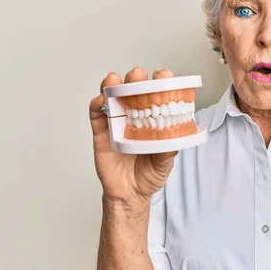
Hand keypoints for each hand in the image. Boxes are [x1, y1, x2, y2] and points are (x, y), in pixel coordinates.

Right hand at [89, 67, 177, 204]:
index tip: (164, 76)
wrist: (130, 194)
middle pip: (133, 90)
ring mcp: (116, 122)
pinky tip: (100, 100)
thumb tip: (174, 136)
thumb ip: (168, 149)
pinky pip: (96, 115)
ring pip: (112, 97)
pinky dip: (96, 104)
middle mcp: (134, 116)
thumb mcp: (165, 163)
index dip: (160, 83)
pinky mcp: (101, 133)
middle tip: (137, 75)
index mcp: (153, 119)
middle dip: (135, 79)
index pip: (157, 95)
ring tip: (114, 80)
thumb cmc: (149, 174)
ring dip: (112, 85)